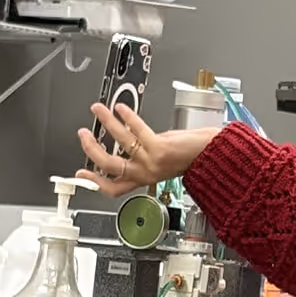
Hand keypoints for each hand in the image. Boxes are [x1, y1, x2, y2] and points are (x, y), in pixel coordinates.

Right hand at [76, 103, 219, 197]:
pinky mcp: (161, 149)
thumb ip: (144, 156)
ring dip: (106, 123)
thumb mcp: (163, 161)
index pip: (113, 188)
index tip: (80, 173)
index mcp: (145, 179)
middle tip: (83, 135)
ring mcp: (152, 162)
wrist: (215, 154)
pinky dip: (127, 116)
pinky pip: (137, 130)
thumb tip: (128, 141)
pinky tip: (121, 108)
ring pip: (119, 142)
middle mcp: (146, 173)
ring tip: (98, 110)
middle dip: (91, 149)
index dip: (93, 182)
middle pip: (108, 165)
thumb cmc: (193, 155)